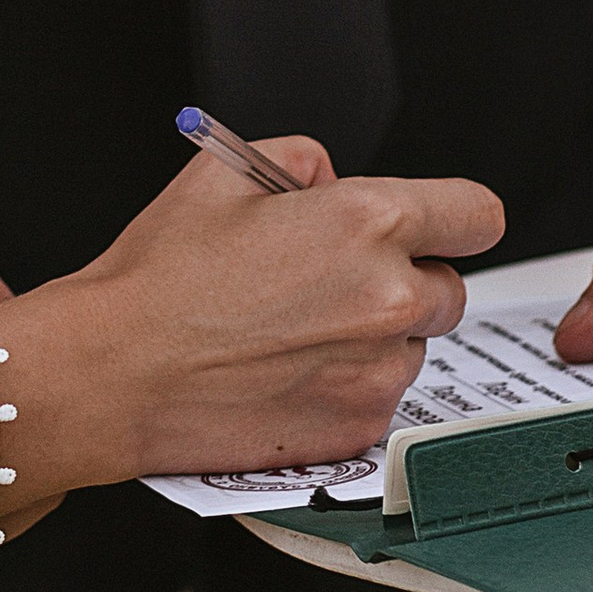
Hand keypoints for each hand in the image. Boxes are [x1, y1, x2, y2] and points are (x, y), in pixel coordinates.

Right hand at [0, 140, 502, 526]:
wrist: (114, 371)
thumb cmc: (161, 275)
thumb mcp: (226, 171)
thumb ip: (305, 161)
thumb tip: (334, 182)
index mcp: (365, 222)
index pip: (478, 214)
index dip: (456, 216)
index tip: (442, 225)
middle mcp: (386, 299)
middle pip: (450, 287)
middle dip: (405, 278)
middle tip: (333, 282)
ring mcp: (376, 373)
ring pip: (413, 347)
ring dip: (376, 337)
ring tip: (294, 331)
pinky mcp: (356, 430)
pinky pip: (381, 398)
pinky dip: (348, 385)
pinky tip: (286, 371)